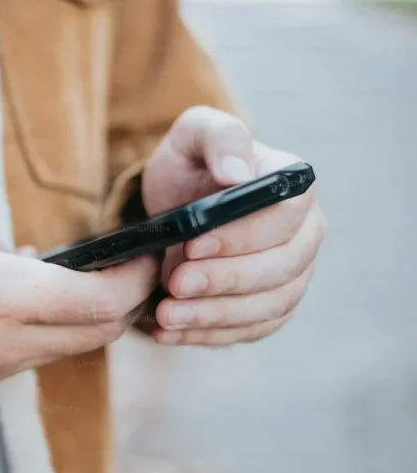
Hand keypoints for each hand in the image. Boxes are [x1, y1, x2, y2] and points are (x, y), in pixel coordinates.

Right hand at [0, 192, 157, 400]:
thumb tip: (5, 248)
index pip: (99, 299)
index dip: (135, 278)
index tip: (146, 254)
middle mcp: (5, 342)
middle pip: (98, 333)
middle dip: (125, 301)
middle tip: (127, 267)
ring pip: (66, 347)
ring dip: (83, 315)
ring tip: (70, 275)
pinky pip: (31, 355)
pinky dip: (48, 328)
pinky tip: (24, 299)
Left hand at [141, 106, 326, 345]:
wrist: (176, 206)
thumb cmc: (191, 165)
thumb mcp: (194, 136)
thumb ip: (220, 139)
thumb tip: (237, 174)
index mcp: (294, 188)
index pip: (285, 217)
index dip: (242, 236)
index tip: (192, 245)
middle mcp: (305, 234)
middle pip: (282, 268)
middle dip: (225, 280)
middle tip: (175, 284)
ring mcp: (291, 276)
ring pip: (269, 306)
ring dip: (215, 316)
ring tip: (166, 314)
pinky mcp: (269, 308)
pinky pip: (250, 331)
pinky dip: (209, 336)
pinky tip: (170, 334)